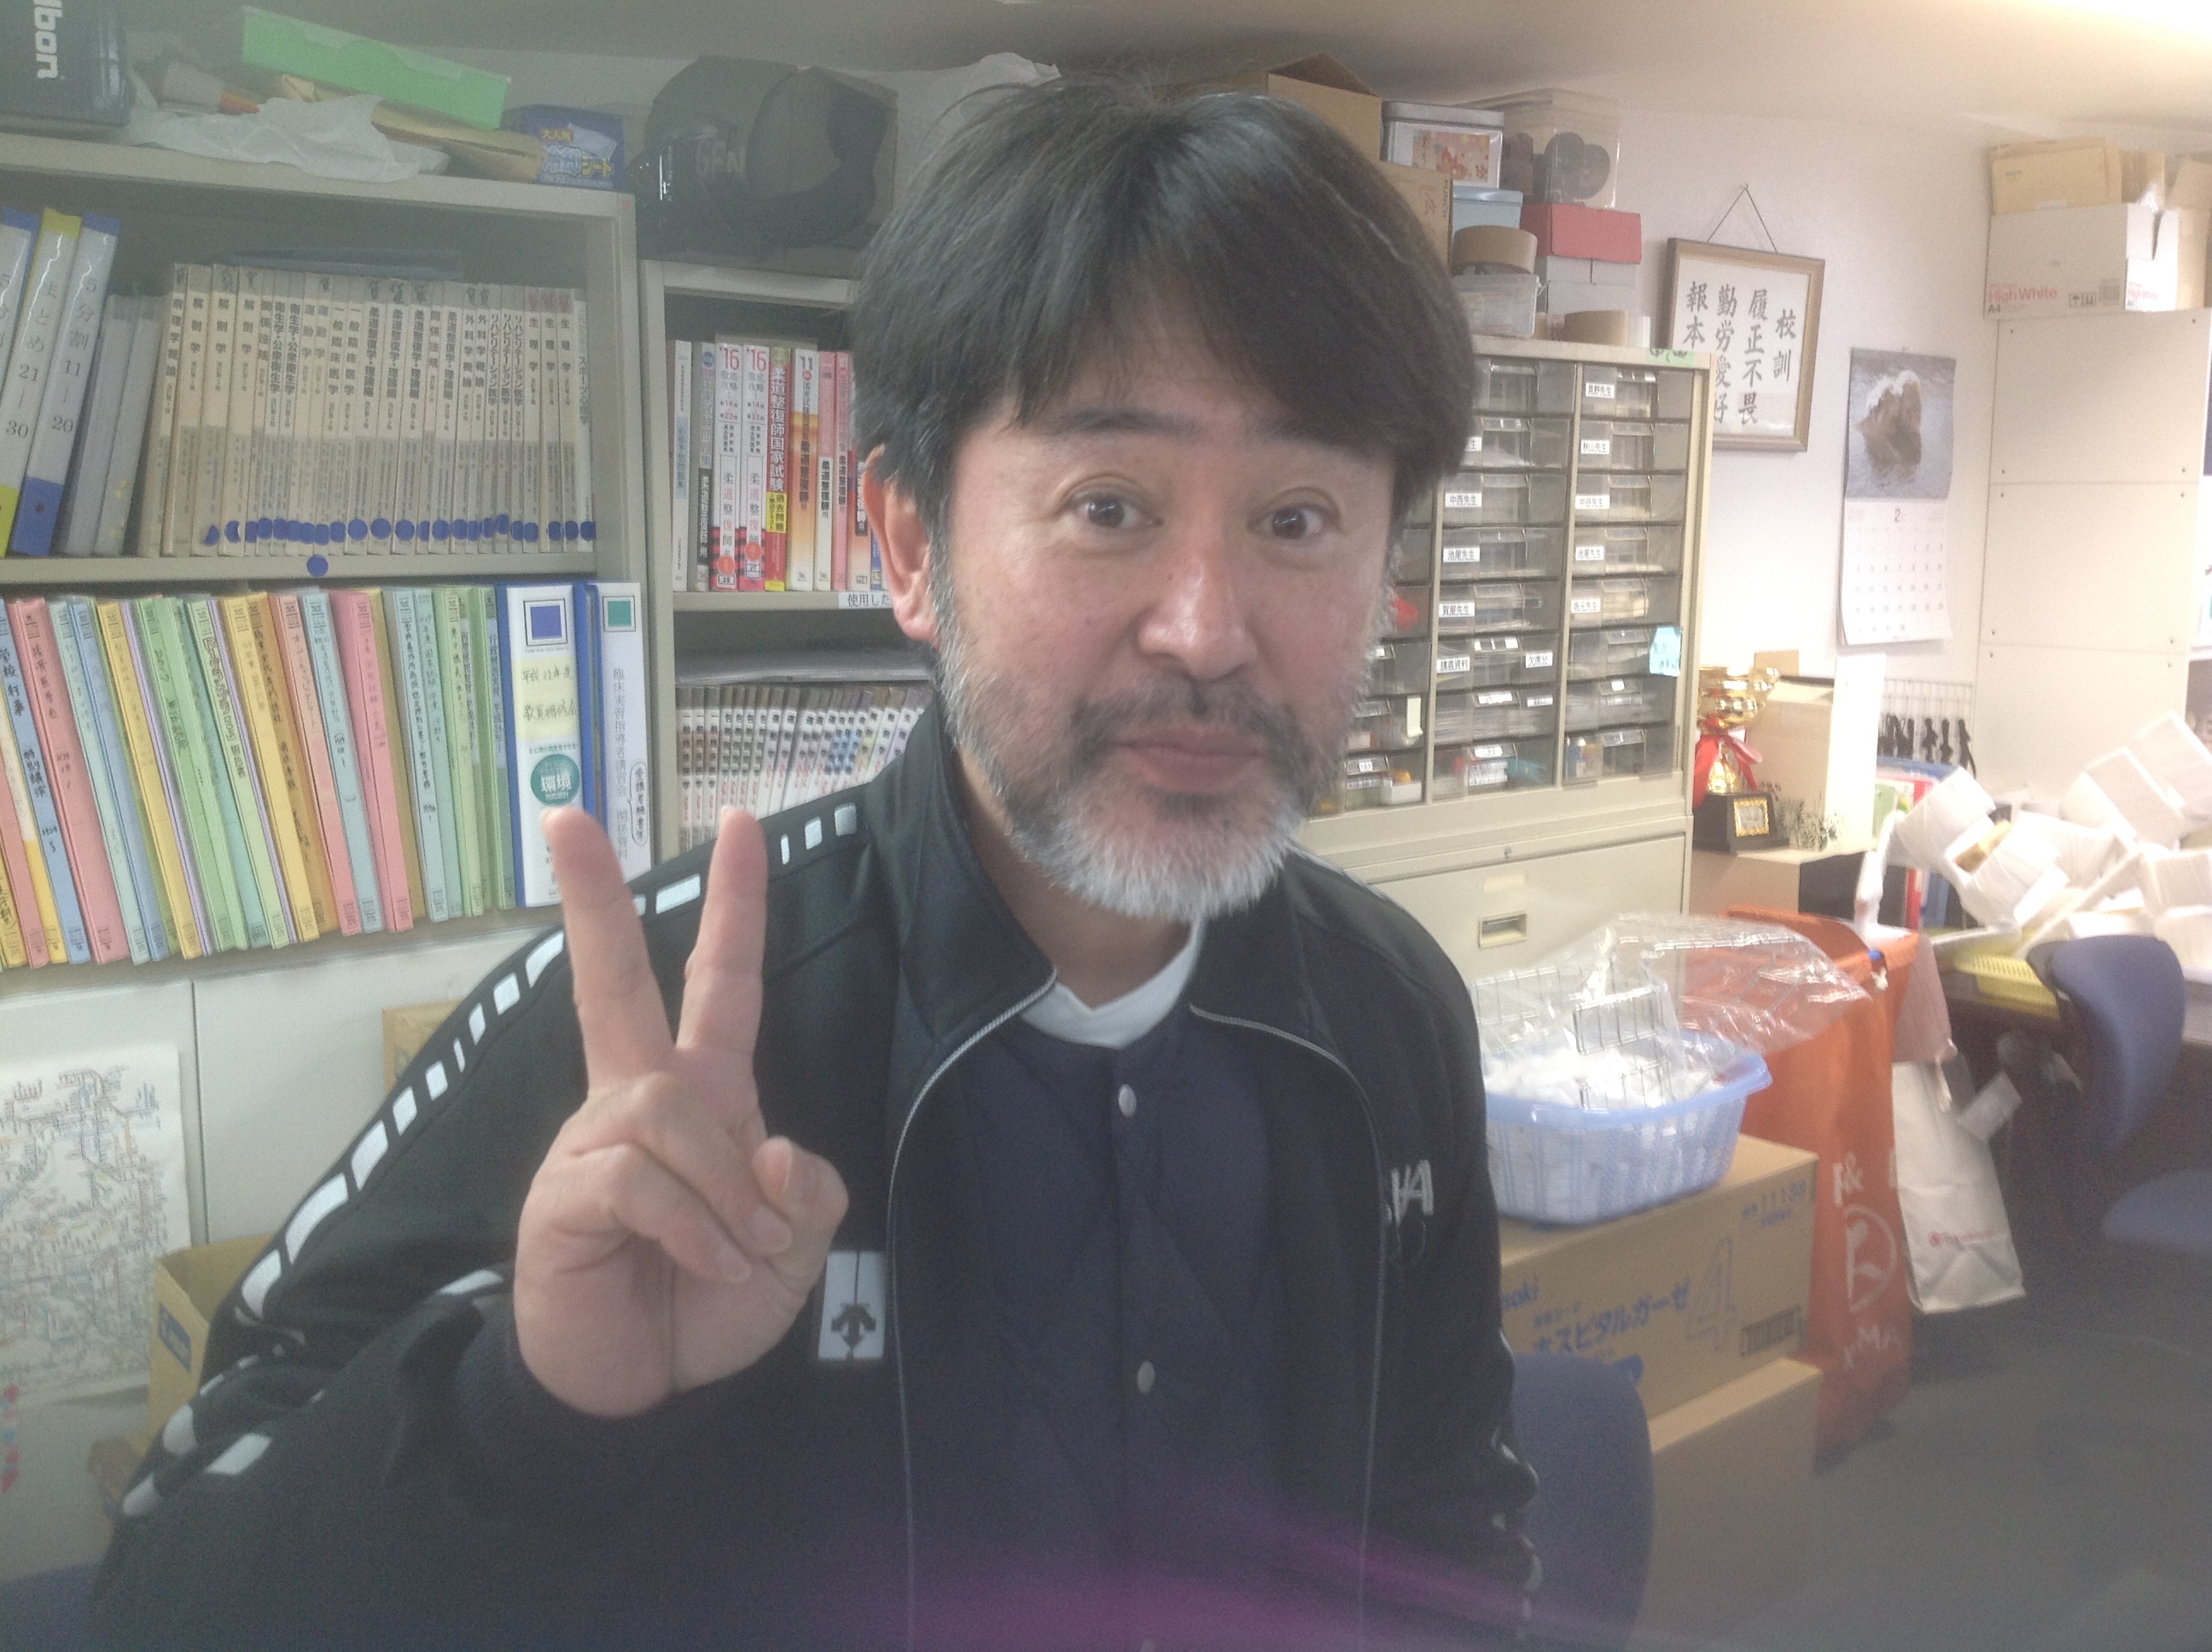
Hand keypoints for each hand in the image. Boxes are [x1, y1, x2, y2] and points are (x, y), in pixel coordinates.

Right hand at [513, 807, 848, 1417]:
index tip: (740, 822)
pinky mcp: (562, 1196)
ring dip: (722, 1191)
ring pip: (665, 1112)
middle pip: (612, 981)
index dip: (734, 905)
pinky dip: (692, 1227)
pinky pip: (637, 1179)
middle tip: (566, 818)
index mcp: (703, 1094)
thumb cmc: (713, 1301)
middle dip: (595, 899)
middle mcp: (638, 1101)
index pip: (720, 983)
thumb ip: (807, 1190)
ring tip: (738, 1251)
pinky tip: (707, 1265)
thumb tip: (771, 1148)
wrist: (643, 1387)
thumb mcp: (796, 1245)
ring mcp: (591, 1144)